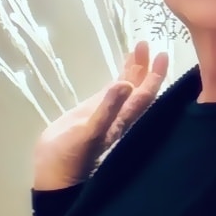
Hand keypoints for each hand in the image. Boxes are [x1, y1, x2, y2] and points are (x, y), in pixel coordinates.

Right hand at [32, 42, 168, 189]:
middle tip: (146, 43)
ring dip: (134, 68)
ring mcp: (108, 113)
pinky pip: (112, 92)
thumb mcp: (89, 133)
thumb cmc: (71, 156)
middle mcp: (121, 115)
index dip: (155, 75)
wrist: (53, 173)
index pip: (146, 94)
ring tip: (139, 48)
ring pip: (127, 87)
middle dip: (145, 65)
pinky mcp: (94, 113)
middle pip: (139, 86)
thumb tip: (126, 84)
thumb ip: (107, 109)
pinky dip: (119, 78)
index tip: (162, 54)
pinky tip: (123, 70)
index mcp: (124, 120)